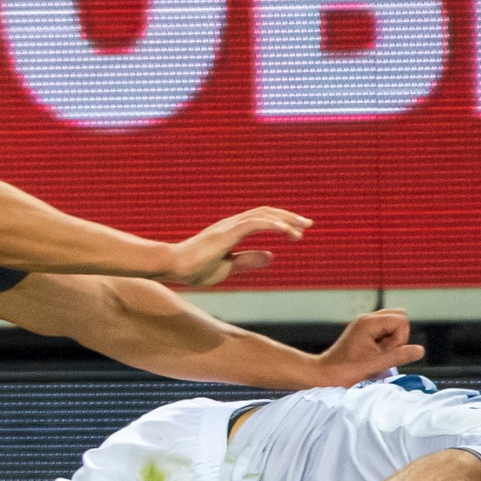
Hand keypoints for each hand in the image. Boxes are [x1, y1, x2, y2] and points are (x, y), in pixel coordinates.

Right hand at [162, 208, 311, 286]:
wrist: (172, 266)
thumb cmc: (194, 268)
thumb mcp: (227, 267)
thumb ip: (249, 261)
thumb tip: (272, 256)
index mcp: (231, 231)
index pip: (261, 219)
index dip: (281, 221)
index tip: (299, 230)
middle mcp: (231, 224)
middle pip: (265, 212)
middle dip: (289, 217)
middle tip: (308, 224)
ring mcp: (228, 227)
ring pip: (262, 215)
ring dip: (285, 220)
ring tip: (302, 229)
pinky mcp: (226, 233)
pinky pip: (254, 224)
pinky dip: (272, 225)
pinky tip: (286, 231)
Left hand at [310, 309, 425, 385]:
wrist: (323, 374)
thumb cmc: (344, 371)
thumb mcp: (375, 365)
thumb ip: (399, 356)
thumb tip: (420, 350)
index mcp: (369, 322)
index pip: (402, 320)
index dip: (400, 339)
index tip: (385, 353)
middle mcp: (367, 319)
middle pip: (399, 317)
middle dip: (398, 337)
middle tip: (383, 353)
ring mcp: (364, 324)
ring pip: (392, 325)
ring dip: (391, 341)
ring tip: (377, 355)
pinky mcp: (363, 332)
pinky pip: (383, 331)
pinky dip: (384, 343)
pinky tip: (373, 355)